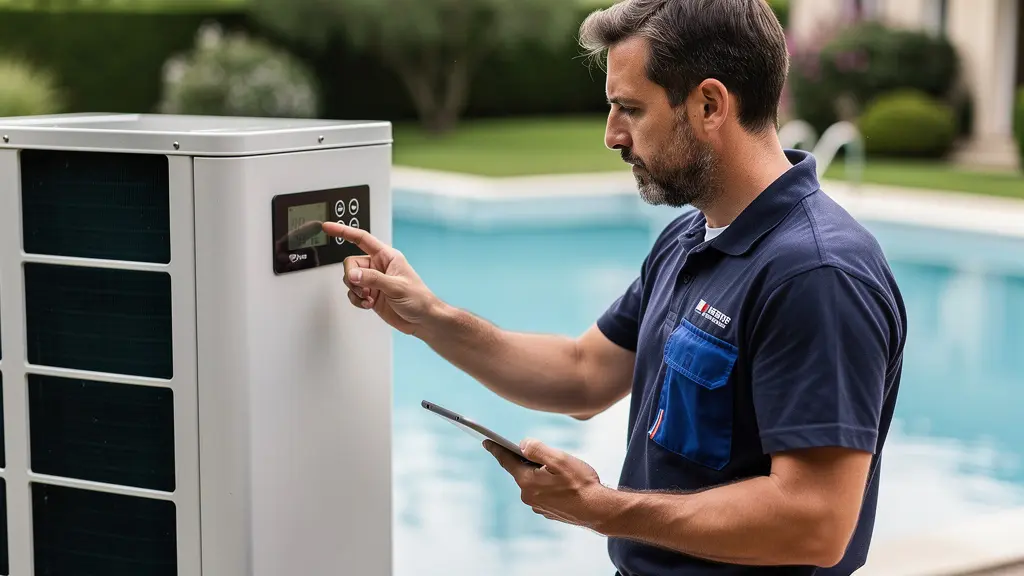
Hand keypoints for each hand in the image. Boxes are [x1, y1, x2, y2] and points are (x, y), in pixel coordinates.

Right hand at [322, 222, 438, 335]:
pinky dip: (357, 300)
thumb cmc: (419, 299)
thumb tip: (353, 275)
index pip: (361, 239)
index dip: (344, 231)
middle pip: (351, 263)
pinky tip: (368, 304)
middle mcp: (378, 266)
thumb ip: (373, 279)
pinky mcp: (370, 295)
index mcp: (387, 256)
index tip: (328, 227)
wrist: (423, 320)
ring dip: (356, 291)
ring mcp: (373, 281)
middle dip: (353, 277)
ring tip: (369, 298)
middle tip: (363, 288)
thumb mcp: (396, 286)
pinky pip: (353, 294)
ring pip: (350, 279)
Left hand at [484, 438, 612, 531]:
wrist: (599, 510)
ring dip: (542, 474)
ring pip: (534, 482)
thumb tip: (523, 444)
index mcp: (527, 481)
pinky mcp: (547, 511)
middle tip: (547, 455)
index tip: (486, 441)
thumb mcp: (559, 459)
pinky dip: (549, 485)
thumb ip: (537, 449)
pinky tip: (564, 484)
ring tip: (562, 472)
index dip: (496, 449)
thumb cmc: (581, 484)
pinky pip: (542, 492)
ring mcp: (537, 505)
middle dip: (530, 461)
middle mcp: (528, 496)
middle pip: (522, 471)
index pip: (507, 461)